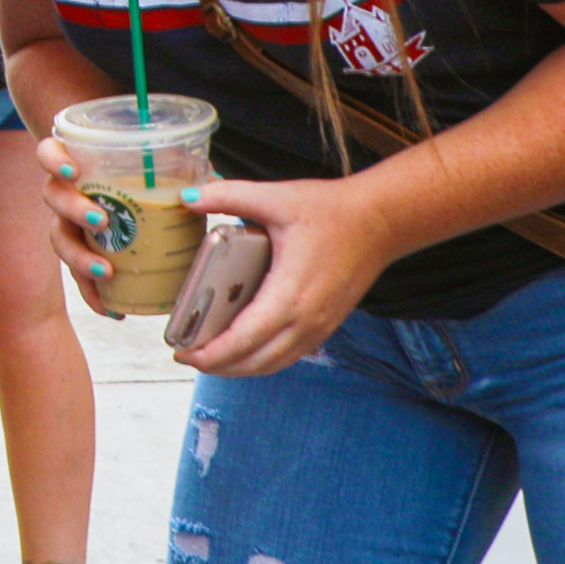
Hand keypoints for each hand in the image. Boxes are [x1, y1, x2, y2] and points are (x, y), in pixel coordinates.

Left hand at [161, 175, 406, 377]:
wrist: (383, 220)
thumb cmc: (332, 210)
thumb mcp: (276, 197)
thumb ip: (229, 196)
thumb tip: (188, 199)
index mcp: (290, 294)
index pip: (243, 340)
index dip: (210, 354)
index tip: (182, 353)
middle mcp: (306, 320)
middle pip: (254, 362)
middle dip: (217, 365)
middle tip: (185, 355)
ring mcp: (319, 327)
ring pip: (272, 364)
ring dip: (239, 367)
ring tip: (209, 356)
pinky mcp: (327, 325)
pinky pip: (289, 355)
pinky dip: (262, 359)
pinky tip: (243, 347)